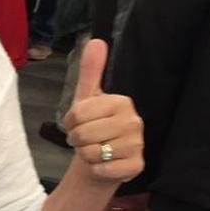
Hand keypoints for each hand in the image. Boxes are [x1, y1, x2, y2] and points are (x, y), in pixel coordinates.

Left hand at [62, 39, 144, 185]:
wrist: (99, 161)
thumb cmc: (92, 127)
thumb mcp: (87, 98)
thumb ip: (90, 71)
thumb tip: (96, 41)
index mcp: (122, 102)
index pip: (79, 112)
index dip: (70, 121)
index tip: (77, 123)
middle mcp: (134, 122)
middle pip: (84, 133)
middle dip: (76, 140)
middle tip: (84, 140)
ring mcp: (138, 145)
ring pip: (92, 152)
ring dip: (85, 155)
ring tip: (94, 150)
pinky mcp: (136, 166)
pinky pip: (102, 169)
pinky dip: (96, 169)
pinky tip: (103, 164)